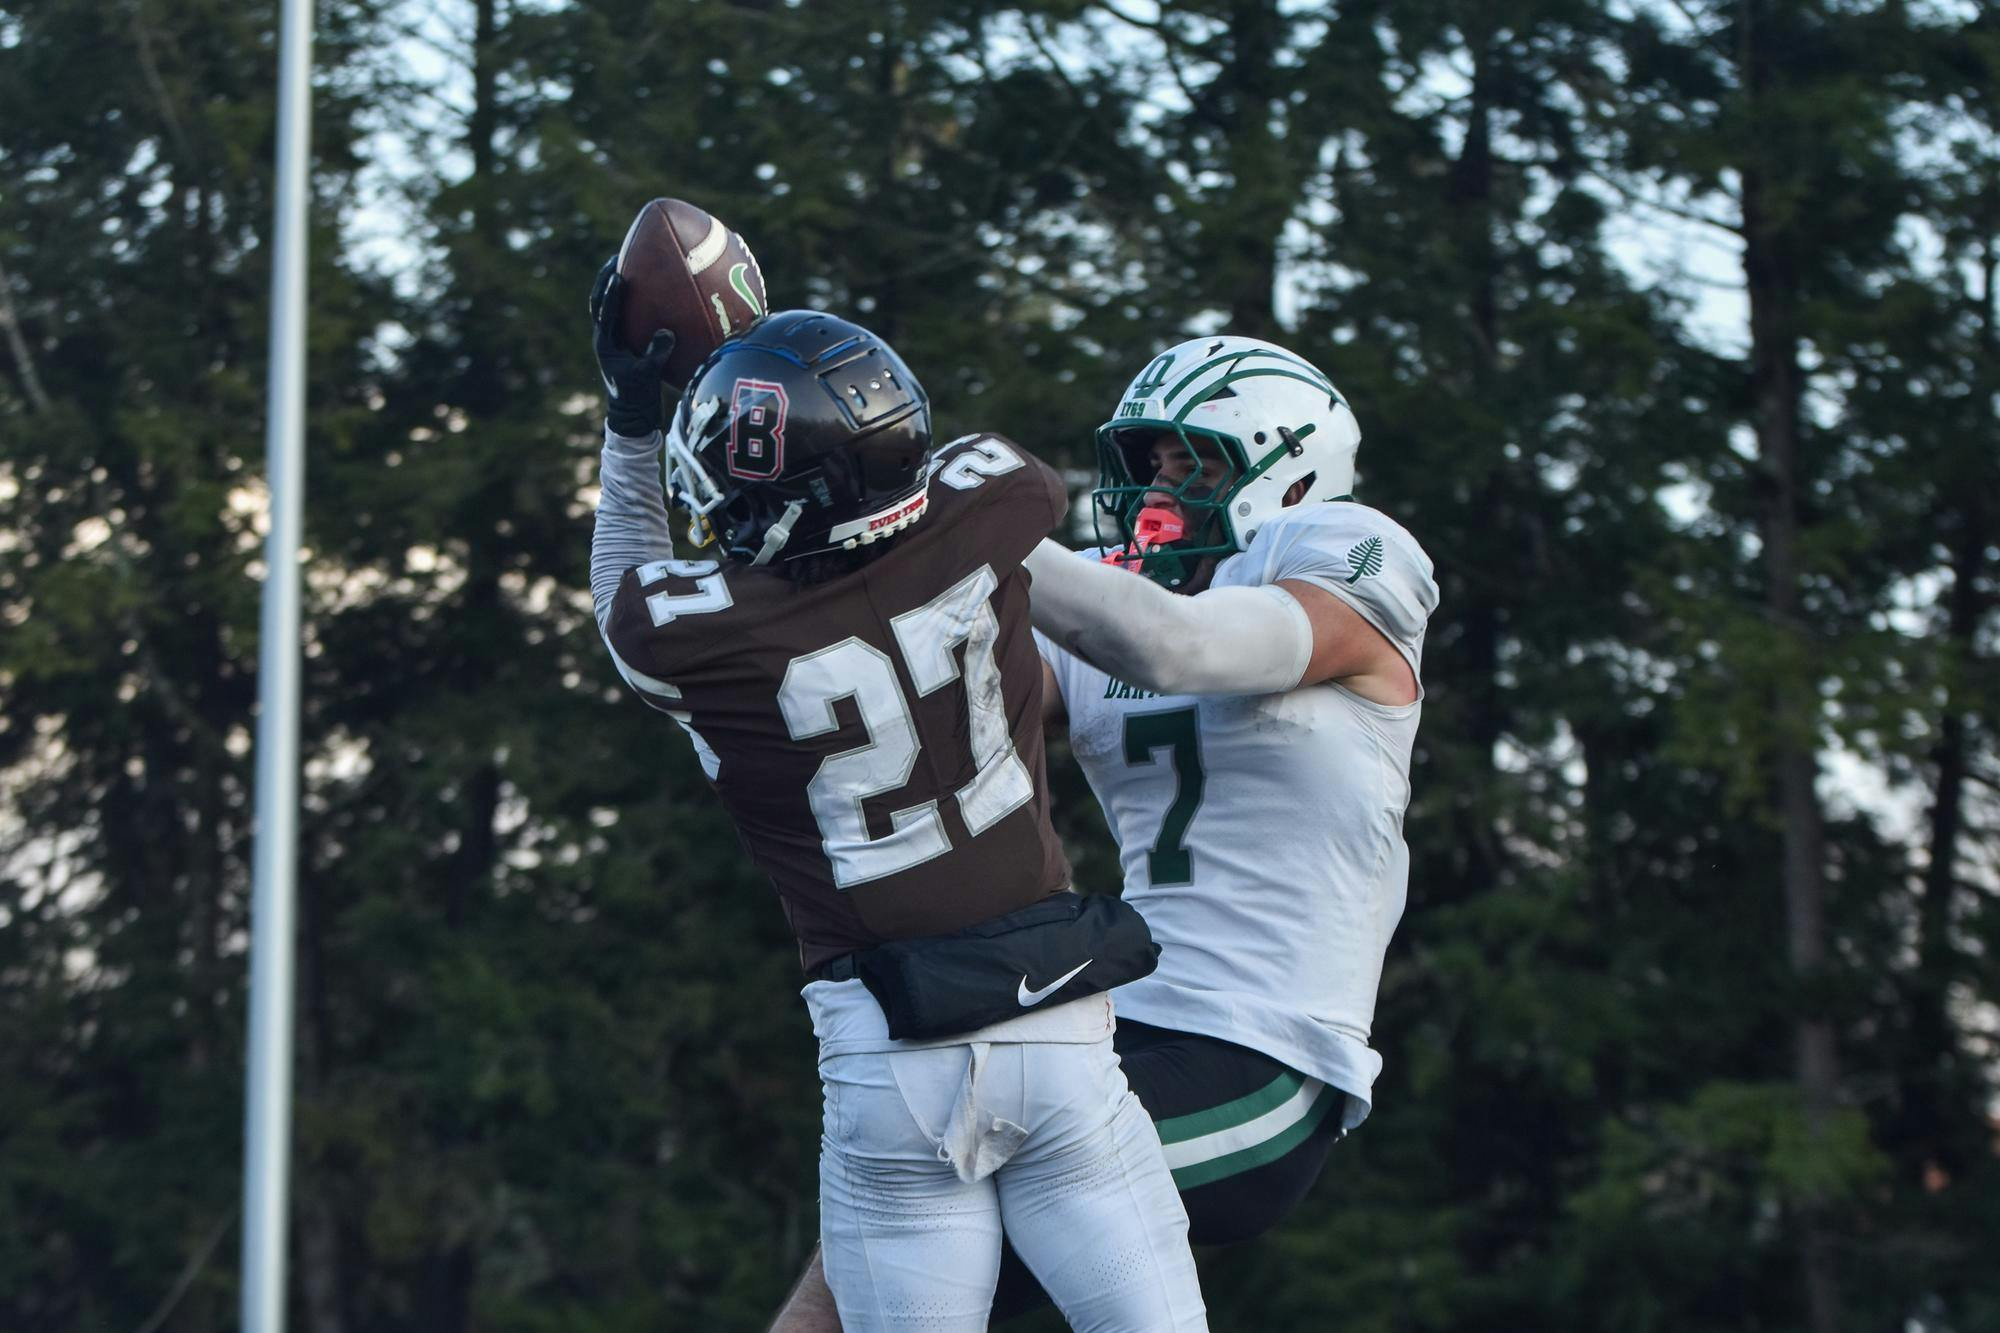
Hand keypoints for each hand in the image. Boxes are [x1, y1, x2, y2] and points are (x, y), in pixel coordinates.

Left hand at [588, 257, 676, 437]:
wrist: (632, 416)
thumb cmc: (637, 398)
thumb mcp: (647, 376)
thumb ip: (656, 354)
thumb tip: (666, 332)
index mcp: (606, 344)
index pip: (605, 312)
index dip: (611, 292)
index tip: (618, 273)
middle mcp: (605, 338)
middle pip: (600, 301)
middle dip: (606, 279)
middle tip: (618, 257)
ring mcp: (612, 339)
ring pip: (607, 305)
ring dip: (613, 284)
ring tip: (626, 263)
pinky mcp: (622, 343)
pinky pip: (623, 314)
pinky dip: (628, 299)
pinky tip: (643, 288)